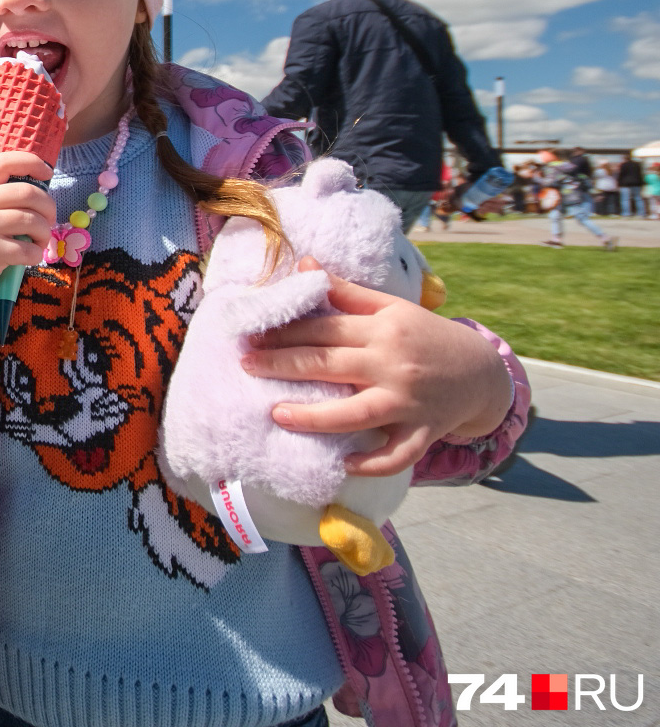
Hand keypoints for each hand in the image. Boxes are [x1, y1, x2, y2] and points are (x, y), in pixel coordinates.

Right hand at [0, 150, 53, 326]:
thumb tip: (39, 186)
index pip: (4, 162)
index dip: (31, 162)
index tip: (47, 172)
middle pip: (27, 192)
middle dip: (48, 205)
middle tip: (49, 218)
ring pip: (32, 220)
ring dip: (45, 231)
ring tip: (41, 239)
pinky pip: (28, 249)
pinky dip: (37, 253)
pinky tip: (31, 255)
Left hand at [241, 257, 513, 475]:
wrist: (482, 372)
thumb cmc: (427, 336)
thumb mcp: (392, 307)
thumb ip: (347, 291)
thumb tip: (306, 265)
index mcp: (383, 329)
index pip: (324, 328)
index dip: (284, 331)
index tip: (251, 334)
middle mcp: (393, 364)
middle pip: (329, 364)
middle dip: (283, 365)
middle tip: (247, 366)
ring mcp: (408, 402)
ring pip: (355, 414)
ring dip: (314, 417)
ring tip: (277, 415)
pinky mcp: (423, 432)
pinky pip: (396, 454)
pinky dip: (372, 463)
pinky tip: (342, 463)